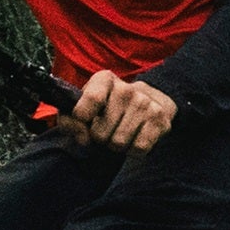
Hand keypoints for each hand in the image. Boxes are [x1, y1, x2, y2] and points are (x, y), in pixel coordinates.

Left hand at [61, 68, 177, 154]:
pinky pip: (138, 148)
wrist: (151, 101)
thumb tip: (81, 137)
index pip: (87, 103)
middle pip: (100, 133)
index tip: (84, 120)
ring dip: (116, 145)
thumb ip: (69, 121)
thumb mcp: (84, 106)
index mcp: (104, 80)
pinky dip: (133, 150)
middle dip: (100, 138)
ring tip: (120, 133)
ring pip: (118, 143)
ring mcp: (145, 105)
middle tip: (106, 129)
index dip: (81, 120)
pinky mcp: (160, 121)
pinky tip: (135, 138)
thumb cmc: (109, 107)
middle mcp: (126, 89)